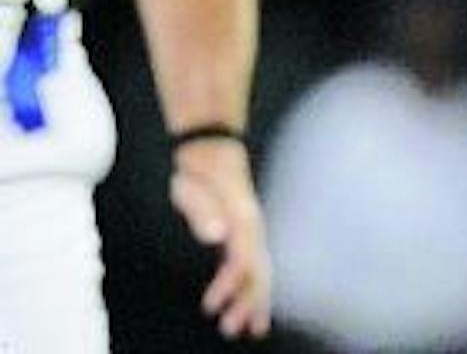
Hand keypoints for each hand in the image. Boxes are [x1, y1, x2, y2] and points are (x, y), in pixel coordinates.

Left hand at [170, 137, 271, 337]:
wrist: (211, 149)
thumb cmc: (198, 170)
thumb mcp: (191, 187)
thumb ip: (203, 211)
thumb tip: (216, 235)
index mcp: (242, 219)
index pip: (241, 260)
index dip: (229, 285)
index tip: (211, 306)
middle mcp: (252, 227)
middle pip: (258, 271)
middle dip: (248, 302)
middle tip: (233, 329)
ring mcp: (252, 230)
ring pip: (261, 271)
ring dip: (255, 299)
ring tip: (251, 327)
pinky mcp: (245, 232)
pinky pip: (256, 265)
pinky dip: (255, 286)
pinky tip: (251, 301)